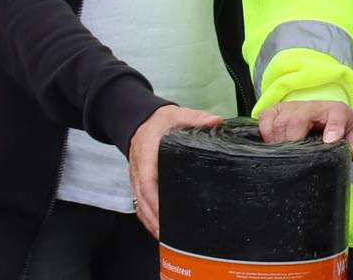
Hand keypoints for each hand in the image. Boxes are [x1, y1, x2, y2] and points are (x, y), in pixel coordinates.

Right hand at [126, 105, 223, 237]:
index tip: (163, 213)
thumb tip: (215, 122)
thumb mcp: (177, 115)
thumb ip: (196, 118)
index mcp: (147, 154)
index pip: (148, 180)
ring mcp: (136, 177)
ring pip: (139, 204)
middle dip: (153, 217)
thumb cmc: (159, 121)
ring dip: (149, 221)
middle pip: (142, 198)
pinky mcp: (139, 182)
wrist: (139, 120)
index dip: (154, 199)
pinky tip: (158, 228)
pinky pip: (140, 202)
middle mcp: (138, 169)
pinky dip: (146, 217)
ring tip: (164, 237)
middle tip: (167, 234)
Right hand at [256, 99, 352, 155]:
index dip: (334, 127)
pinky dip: (267, 137)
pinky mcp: (273, 111)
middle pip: (297, 121)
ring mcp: (290, 107)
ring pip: (279, 123)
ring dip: (280, 143)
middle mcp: (311, 105)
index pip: (336, 114)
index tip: (330, 140)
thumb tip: (352, 154)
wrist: (323, 112)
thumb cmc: (338, 125)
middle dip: (295, 142)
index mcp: (336, 111)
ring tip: (287, 156)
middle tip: (298, 159)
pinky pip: (264, 123)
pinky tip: (276, 146)